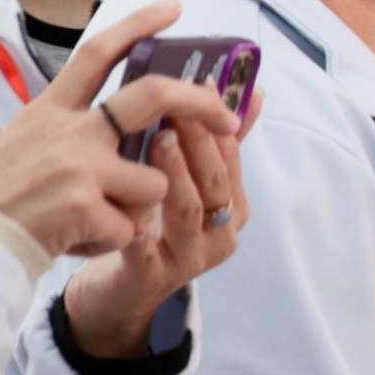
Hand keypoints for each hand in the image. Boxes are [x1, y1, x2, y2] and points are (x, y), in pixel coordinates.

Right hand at [0, 5, 212, 266]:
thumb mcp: (29, 142)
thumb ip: (77, 129)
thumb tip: (140, 127)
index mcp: (52, 109)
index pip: (99, 52)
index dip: (139, 25)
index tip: (174, 7)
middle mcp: (69, 129)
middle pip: (154, 95)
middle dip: (202, 104)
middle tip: (229, 119)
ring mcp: (80, 165)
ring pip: (155, 183)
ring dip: (137, 210)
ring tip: (93, 219)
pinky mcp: (86, 205)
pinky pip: (132, 228)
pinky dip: (111, 242)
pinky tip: (75, 240)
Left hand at [62, 97, 248, 357]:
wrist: (124, 288)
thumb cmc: (157, 224)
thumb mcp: (190, 181)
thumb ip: (218, 141)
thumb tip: (254, 89)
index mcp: (234, 207)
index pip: (232, 158)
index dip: (217, 121)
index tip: (201, 86)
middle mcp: (221, 233)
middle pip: (215, 183)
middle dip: (198, 143)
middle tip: (173, 109)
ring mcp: (190, 257)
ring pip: (188, 210)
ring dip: (174, 173)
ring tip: (155, 140)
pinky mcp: (153, 277)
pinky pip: (145, 245)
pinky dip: (134, 220)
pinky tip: (120, 195)